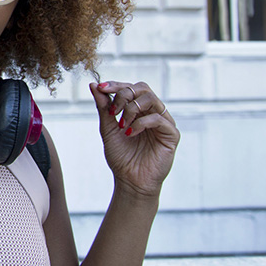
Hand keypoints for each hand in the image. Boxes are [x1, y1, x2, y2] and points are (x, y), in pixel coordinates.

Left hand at [90, 81, 179, 198]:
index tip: (100, 88)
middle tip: (112, 111)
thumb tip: (94, 85)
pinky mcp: (171, 134)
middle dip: (123, 95)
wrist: (130, 181)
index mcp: (138, 109)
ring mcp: (163, 122)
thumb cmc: (121, 156)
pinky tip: (129, 133)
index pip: (130, 88)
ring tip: (121, 125)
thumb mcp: (108, 128)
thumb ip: (103, 107)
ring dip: (131, 108)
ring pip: (151, 99)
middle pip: (142, 88)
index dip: (115, 84)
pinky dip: (140, 123)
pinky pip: (158, 118)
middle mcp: (152, 112)